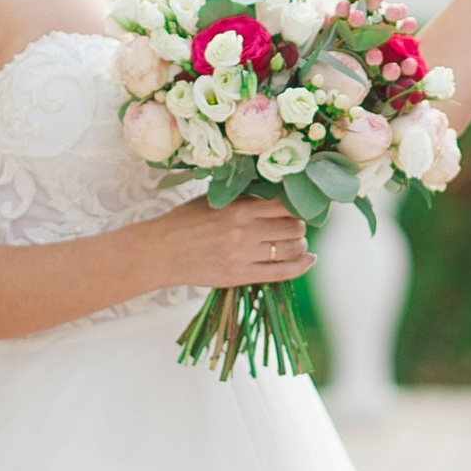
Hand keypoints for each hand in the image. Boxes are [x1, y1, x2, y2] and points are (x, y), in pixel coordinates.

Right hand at [162, 192, 312, 289]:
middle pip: (293, 227)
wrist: (160, 251)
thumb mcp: (214, 200)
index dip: (298, 205)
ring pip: (291, 249)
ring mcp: (243, 255)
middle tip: (295, 226)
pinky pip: (281, 272)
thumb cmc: (186, 221)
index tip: (299, 206)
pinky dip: (301, 266)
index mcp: (239, 208)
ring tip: (297, 243)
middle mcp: (245, 231)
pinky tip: (309, 259)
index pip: (285, 204)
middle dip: (299, 226)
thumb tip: (277, 195)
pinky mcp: (240, 276)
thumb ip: (245, 199)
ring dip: (300, 245)